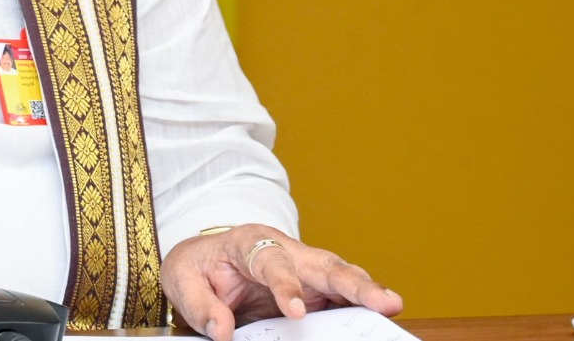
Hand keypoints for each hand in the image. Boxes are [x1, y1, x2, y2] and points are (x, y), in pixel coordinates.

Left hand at [161, 225, 402, 340]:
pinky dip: (362, 305)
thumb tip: (222, 332)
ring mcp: (304, 268)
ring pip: (340, 275)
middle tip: (384, 301)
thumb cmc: (197, 267)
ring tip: (392, 307)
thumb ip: (200, 306)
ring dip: (367, 292)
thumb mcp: (181, 280)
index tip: (295, 312)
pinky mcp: (316, 289)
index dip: (285, 285)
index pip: (271, 261)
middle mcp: (284, 249)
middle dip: (352, 282)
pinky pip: (341, 296)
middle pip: (321, 263)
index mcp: (248, 241)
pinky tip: (380, 317)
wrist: (205, 260)